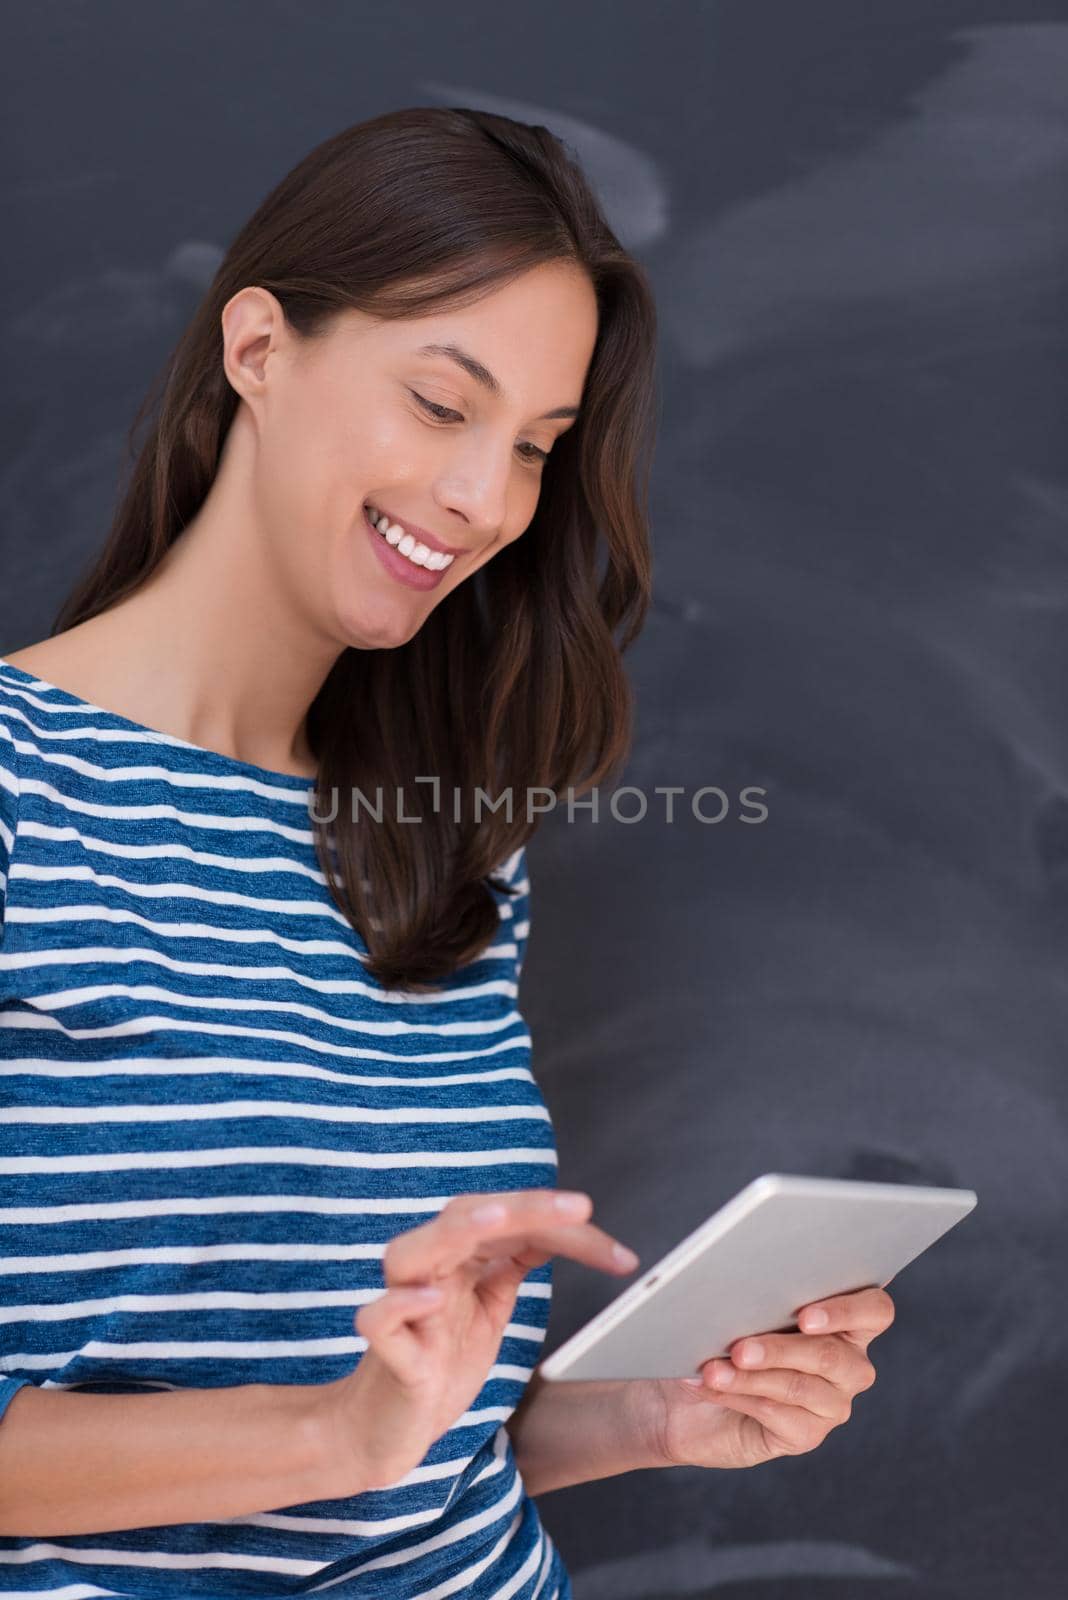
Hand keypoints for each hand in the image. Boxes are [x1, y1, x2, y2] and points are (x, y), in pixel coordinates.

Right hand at [319, 1188, 637, 1490]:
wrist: (384, 1427)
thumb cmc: (437, 1358)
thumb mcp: (488, 1306)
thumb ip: (514, 1263)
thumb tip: (566, 1228)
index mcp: (455, 1257)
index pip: (510, 1222)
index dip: (563, 1228)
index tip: (621, 1254)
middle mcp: (426, 1271)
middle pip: (466, 1217)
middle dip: (523, 1206)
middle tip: (580, 1208)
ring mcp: (403, 1309)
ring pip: (412, 1251)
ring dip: (456, 1231)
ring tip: (499, 1220)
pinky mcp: (387, 1354)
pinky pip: (378, 1320)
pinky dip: (399, 1304)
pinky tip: (430, 1296)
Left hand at [645, 1286, 894, 1471]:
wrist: (691, 1398)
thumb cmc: (723, 1340)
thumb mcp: (744, 1313)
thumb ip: (761, 1302)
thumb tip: (749, 1294)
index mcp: (847, 1323)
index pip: (875, 1311)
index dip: (847, 1311)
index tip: (805, 1317)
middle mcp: (850, 1365)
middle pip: (831, 1355)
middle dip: (780, 1349)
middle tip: (740, 1349)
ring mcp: (833, 1404)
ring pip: (798, 1386)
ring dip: (749, 1377)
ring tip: (712, 1371)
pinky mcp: (807, 1435)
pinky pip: (777, 1414)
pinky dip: (740, 1396)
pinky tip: (713, 1387)